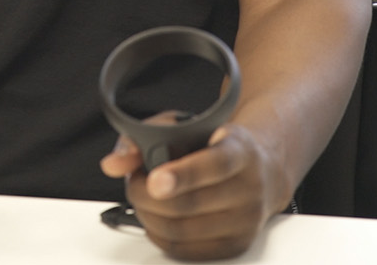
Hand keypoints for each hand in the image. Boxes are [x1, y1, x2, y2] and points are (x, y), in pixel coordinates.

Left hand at [102, 122, 282, 260]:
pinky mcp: (236, 245)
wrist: (261, 171)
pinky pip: (185, 250)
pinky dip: (160, 235)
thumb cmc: (214, 146)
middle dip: (147, 195)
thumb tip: (115, 164)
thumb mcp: (183, 127)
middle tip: (135, 183)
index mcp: (241, 149)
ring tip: (144, 198)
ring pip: (182, 230)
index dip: (183, 174)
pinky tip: (156, 218)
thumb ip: (144, 139)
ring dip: (149, 216)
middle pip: (190, 204)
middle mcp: (250, 186)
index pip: (215, 164)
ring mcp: (246, 220)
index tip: (154, 181)